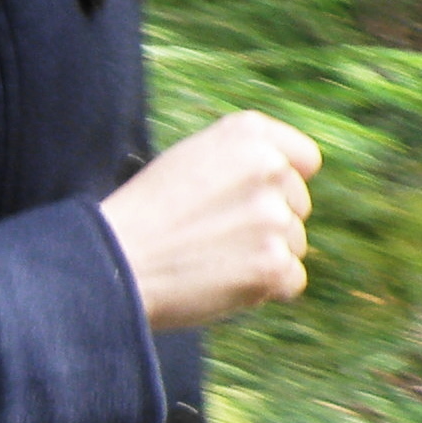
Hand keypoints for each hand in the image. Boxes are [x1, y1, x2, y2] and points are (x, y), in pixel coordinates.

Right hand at [98, 111, 321, 331]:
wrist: (116, 259)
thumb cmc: (147, 212)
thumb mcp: (192, 159)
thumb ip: (243, 160)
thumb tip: (290, 179)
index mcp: (247, 134)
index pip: (304, 159)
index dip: (282, 183)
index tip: (254, 200)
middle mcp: (269, 169)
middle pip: (298, 206)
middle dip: (270, 223)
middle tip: (216, 234)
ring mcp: (274, 218)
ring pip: (295, 245)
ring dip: (265, 257)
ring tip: (212, 257)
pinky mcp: (274, 265)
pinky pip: (291, 280)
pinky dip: (263, 288)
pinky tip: (222, 280)